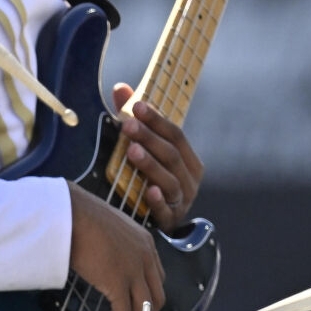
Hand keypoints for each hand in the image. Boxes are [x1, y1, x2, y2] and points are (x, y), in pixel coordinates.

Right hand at [68, 183, 164, 310]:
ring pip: (144, 310)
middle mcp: (145, 258)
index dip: (146, 299)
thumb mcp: (106, 228)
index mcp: (145, 243)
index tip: (132, 310)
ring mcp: (134, 271)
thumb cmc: (77, 215)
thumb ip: (112, 245)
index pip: (156, 279)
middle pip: (156, 299)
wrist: (68, 212)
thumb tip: (100, 261)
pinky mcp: (118, 282)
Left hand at [112, 85, 203, 232]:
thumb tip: (120, 88)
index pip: (176, 134)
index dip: (156, 119)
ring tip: (132, 151)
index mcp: (188, 160)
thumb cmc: (149, 178)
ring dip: (151, 165)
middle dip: (150, 138)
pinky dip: (158, 201)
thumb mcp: (144, 148)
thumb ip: (134, 119)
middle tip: (128, 125)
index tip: (136, 106)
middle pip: (172, 155)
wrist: (156, 222)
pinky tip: (148, 191)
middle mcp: (189, 180)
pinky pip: (166, 211)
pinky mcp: (170, 221)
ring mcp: (182, 201)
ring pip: (170, 181)